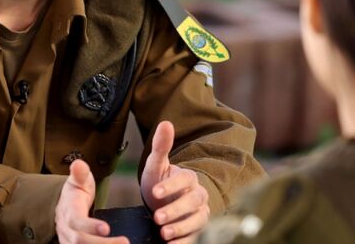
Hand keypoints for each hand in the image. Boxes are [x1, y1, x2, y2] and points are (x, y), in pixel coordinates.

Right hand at [55, 159, 128, 243]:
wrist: (63, 208)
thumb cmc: (75, 193)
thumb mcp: (78, 181)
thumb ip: (80, 173)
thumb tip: (78, 164)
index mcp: (69, 212)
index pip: (77, 222)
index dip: (90, 226)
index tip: (107, 228)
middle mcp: (67, 230)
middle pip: (80, 241)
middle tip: (125, 242)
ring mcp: (69, 241)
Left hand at [141, 121, 210, 243]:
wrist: (168, 202)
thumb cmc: (162, 182)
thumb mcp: (157, 165)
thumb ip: (161, 147)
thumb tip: (165, 122)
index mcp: (188, 177)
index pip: (184, 180)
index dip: (170, 186)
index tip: (154, 193)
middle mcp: (198, 195)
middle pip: (192, 202)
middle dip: (175, 210)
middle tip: (157, 218)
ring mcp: (200, 213)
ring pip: (196, 220)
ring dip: (181, 228)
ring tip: (164, 234)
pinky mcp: (198, 229)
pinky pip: (196, 236)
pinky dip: (186, 241)